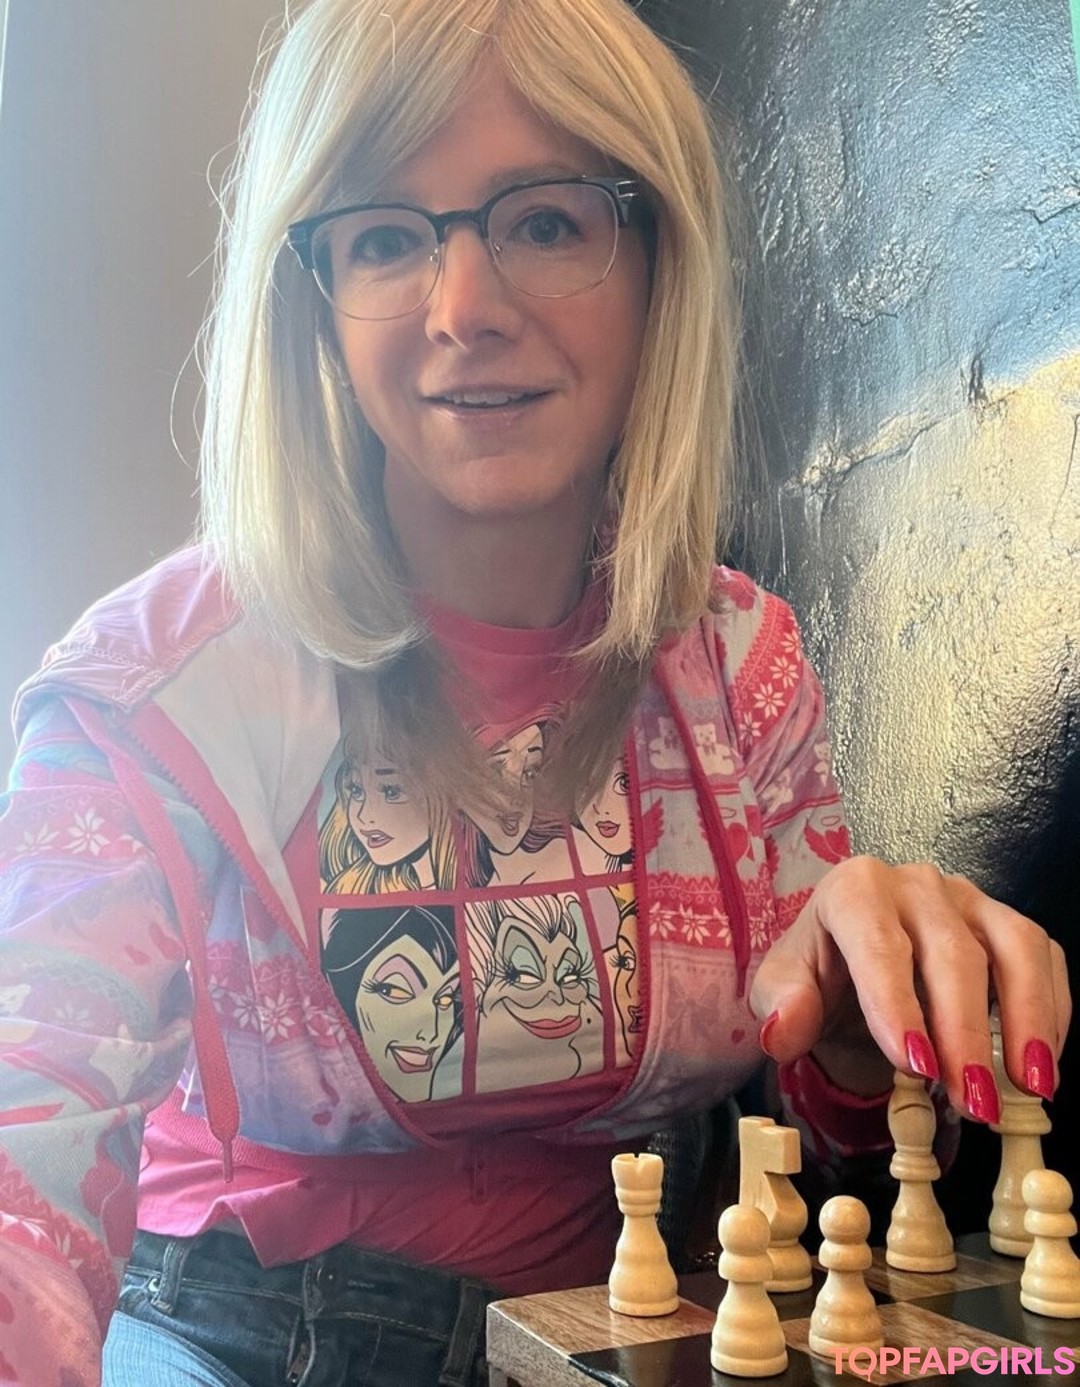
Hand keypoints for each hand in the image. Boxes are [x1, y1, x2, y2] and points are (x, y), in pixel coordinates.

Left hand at [749, 855, 1070, 1119]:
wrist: (848, 966)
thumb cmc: (819, 974)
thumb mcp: (782, 989)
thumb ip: (780, 1004)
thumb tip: (783, 1029)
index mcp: (855, 889)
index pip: (878, 941)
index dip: (898, 1003)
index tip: (915, 1064)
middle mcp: (916, 884)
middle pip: (952, 952)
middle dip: (965, 1033)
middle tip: (971, 1100)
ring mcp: (969, 900)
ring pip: (1013, 946)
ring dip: (1027, 1020)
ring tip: (1028, 1087)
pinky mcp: (1005, 923)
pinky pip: (1043, 957)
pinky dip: (1051, 1013)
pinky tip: (1039, 1067)